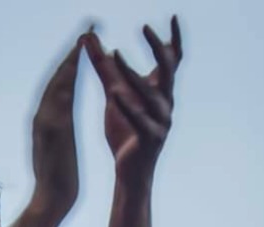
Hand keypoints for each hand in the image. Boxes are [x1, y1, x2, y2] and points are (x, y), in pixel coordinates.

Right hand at [29, 39, 81, 220]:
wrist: (51, 203)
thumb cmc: (60, 182)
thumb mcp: (61, 148)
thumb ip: (60, 129)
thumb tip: (63, 119)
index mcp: (46, 121)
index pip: (58, 86)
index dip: (69, 64)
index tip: (81, 46)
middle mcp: (42, 117)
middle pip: (56, 78)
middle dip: (70, 53)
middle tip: (85, 30)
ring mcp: (45, 122)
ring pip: (57, 83)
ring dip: (69, 58)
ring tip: (83, 38)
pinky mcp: (53, 130)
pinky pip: (61, 97)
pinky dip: (68, 77)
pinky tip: (78, 62)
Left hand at [84, 17, 181, 190]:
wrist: (129, 172)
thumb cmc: (125, 133)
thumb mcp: (114, 94)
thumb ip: (104, 68)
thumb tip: (90, 39)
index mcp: (159, 91)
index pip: (172, 60)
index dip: (173, 39)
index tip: (173, 17)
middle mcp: (165, 103)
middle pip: (167, 69)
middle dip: (157, 47)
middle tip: (144, 28)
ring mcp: (160, 121)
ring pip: (149, 93)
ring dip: (132, 74)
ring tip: (114, 55)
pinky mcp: (149, 139)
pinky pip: (140, 120)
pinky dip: (128, 107)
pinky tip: (115, 95)